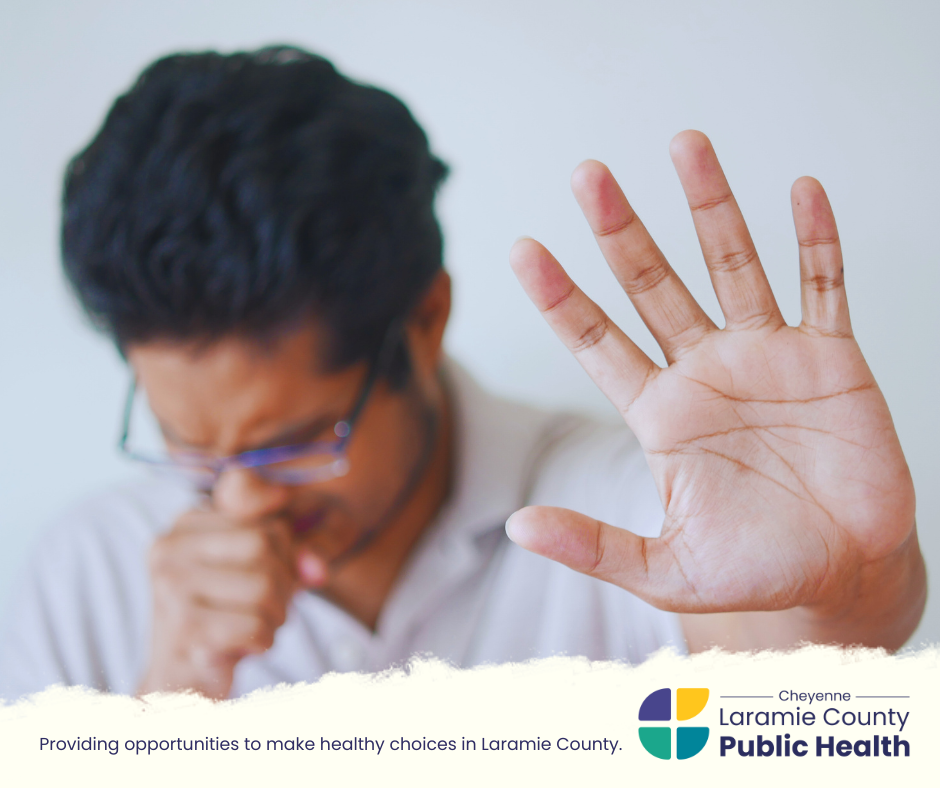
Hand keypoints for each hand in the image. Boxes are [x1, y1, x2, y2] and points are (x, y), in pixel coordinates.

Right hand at [137, 507, 299, 697]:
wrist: (182, 684)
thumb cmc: (226, 620)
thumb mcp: (259, 573)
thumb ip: (294, 557)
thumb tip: (318, 569)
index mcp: (186, 526)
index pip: (268, 527)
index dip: (287, 561)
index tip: (271, 585)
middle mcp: (170, 549)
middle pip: (263, 547)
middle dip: (282, 586)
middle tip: (267, 611)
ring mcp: (172, 587)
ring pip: (263, 586)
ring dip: (275, 617)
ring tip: (254, 628)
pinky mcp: (184, 628)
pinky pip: (255, 625)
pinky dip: (264, 641)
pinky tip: (243, 647)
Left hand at [508, 131, 922, 648]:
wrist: (843, 574)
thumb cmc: (754, 572)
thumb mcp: (665, 570)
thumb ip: (594, 545)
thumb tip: (516, 526)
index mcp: (660, 413)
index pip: (597, 342)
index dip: (561, 297)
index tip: (523, 249)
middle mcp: (705, 371)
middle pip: (653, 285)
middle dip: (621, 230)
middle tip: (587, 175)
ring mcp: (767, 358)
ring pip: (733, 265)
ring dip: (711, 207)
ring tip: (685, 144)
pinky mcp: (832, 360)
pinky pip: (824, 286)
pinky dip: (816, 241)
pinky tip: (801, 192)